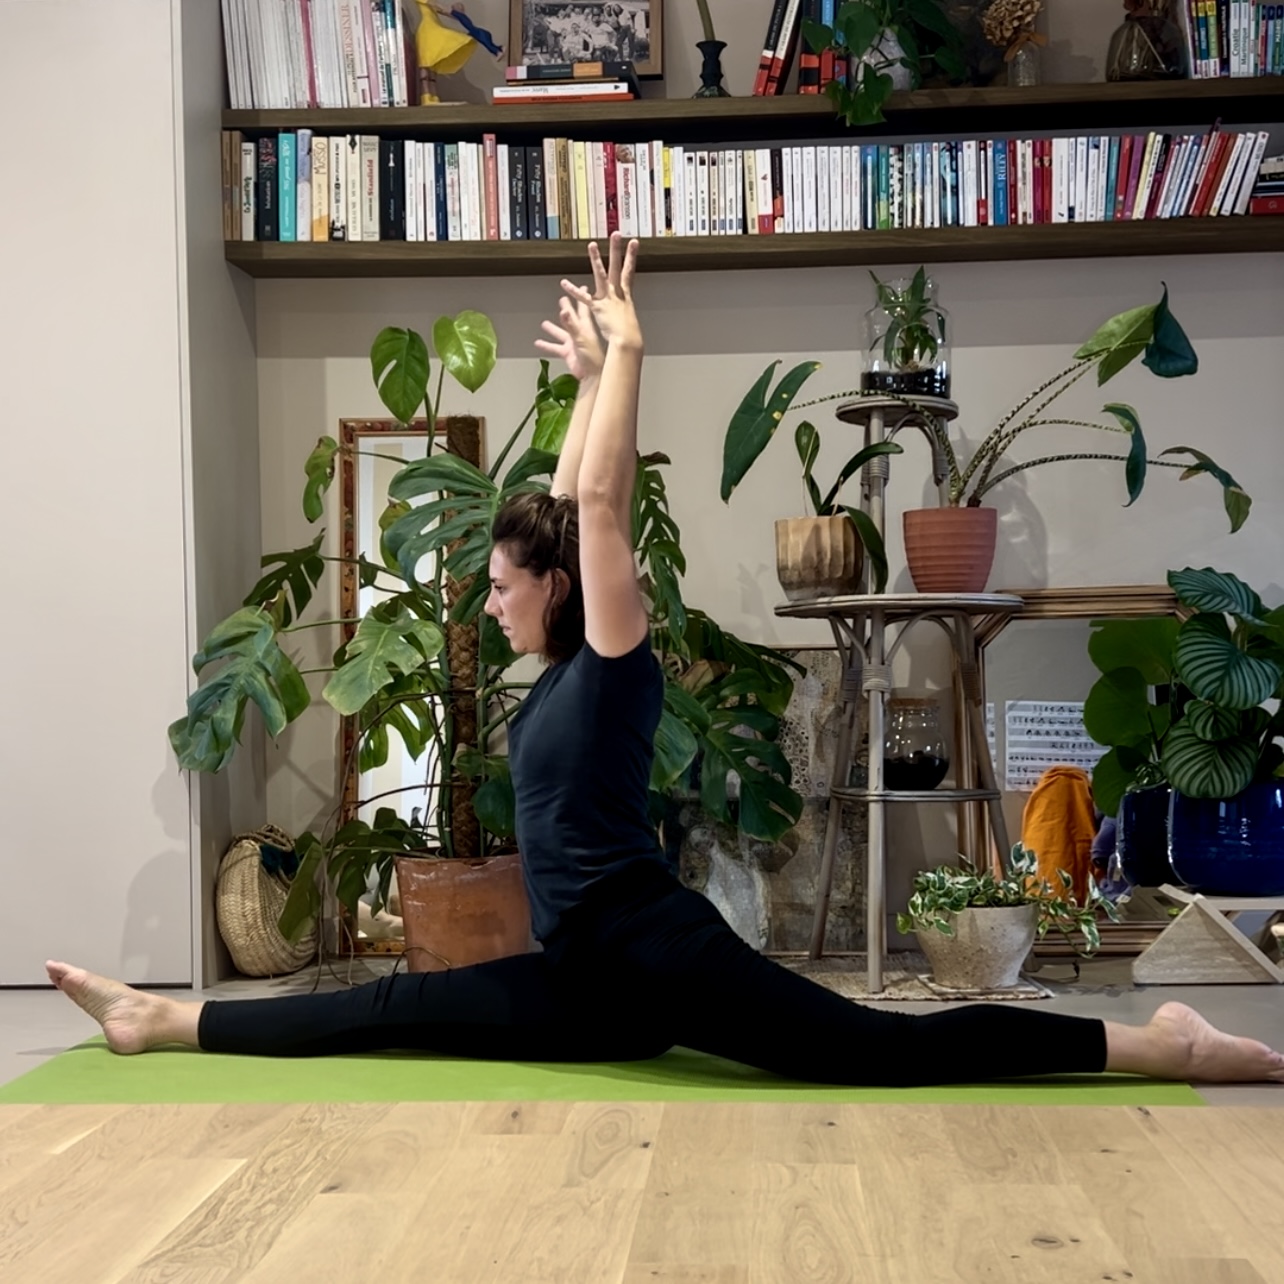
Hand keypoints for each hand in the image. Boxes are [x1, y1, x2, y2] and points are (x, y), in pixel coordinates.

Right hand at [534, 293, 601, 382]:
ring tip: (545, 323)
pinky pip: (555, 348)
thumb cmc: (593, 357)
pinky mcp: (568, 353)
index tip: (581, 286)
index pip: (583, 308)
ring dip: (553, 328)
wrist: (592, 375)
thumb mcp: (580, 337)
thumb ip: (570, 324)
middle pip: (571, 317)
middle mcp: (579, 333)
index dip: (581, 297)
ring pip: (561, 333)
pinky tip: (538, 343)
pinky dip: (546, 345)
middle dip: (567, 308)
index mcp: (585, 326)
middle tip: (563, 299)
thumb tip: (564, 311)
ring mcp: (573, 343)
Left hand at [565, 231, 641, 349]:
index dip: (631, 256)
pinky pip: (584, 298)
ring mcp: (607, 299)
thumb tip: (625, 310)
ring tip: (591, 245)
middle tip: (616, 234)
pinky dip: (573, 291)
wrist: (628, 343)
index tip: (633, 242)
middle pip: (617, 267)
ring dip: (595, 260)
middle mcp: (617, 294)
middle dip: (617, 250)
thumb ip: (623, 311)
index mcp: (625, 295)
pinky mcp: (598, 308)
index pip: (629, 271)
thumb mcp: (627, 319)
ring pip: (601, 275)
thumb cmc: (629, 335)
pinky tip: (564, 284)